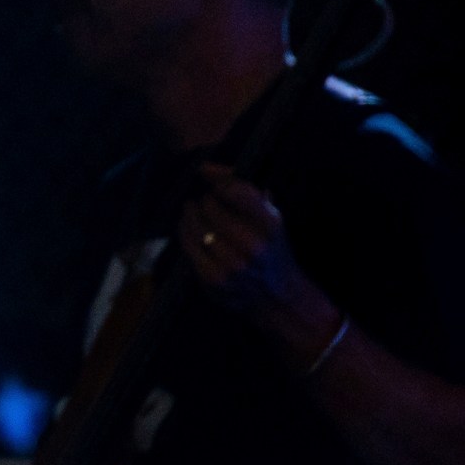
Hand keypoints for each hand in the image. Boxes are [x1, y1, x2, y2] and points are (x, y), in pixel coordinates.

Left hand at [179, 161, 338, 358]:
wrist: (278, 297)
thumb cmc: (271, 247)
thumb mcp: (269, 216)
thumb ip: (242, 189)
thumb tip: (204, 168)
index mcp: (271, 225)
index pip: (236, 190)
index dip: (220, 180)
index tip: (212, 178)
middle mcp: (253, 246)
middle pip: (211, 206)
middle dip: (206, 200)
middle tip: (208, 201)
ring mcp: (231, 265)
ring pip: (196, 225)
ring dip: (192, 214)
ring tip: (195, 211)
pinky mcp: (213, 279)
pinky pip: (189, 246)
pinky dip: (186, 232)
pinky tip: (190, 227)